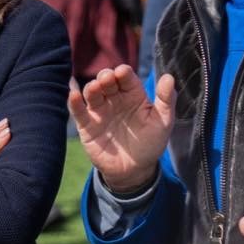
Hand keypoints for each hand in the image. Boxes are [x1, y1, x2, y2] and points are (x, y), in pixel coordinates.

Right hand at [69, 65, 175, 197]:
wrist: (134, 170)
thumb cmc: (150, 143)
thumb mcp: (163, 122)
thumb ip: (167, 100)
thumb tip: (169, 77)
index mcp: (133, 94)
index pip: (126, 77)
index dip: (123, 72)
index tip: (122, 72)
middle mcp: (115, 98)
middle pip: (106, 80)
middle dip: (106, 76)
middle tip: (107, 78)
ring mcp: (99, 110)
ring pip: (92, 92)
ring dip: (92, 87)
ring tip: (95, 88)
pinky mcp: (87, 125)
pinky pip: (78, 111)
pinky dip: (74, 101)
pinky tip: (73, 95)